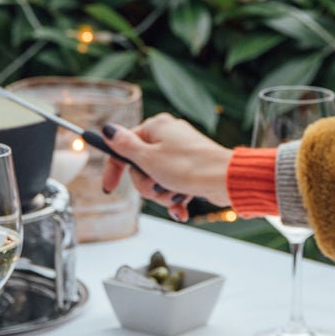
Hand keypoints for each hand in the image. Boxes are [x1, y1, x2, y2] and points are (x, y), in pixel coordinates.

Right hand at [99, 114, 233, 222]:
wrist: (226, 180)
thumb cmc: (190, 168)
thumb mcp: (149, 158)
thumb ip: (124, 145)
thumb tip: (108, 129)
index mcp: (156, 127)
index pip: (123, 146)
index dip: (114, 169)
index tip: (110, 188)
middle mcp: (168, 136)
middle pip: (141, 167)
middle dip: (147, 185)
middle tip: (158, 187)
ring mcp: (181, 152)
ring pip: (157, 179)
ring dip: (163, 194)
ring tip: (177, 195)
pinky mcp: (192, 167)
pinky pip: (174, 184)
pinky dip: (175, 197)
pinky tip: (181, 209)